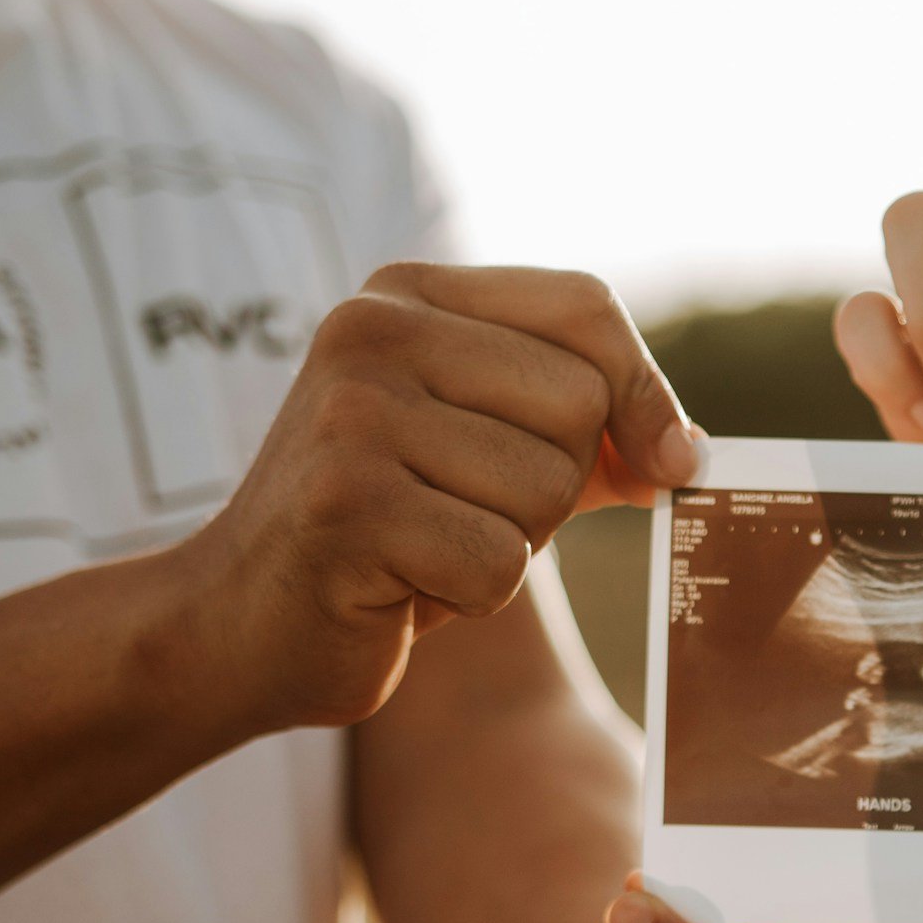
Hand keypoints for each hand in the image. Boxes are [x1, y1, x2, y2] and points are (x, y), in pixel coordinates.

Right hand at [176, 264, 697, 731]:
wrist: (236, 626)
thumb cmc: (382, 540)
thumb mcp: (484, 454)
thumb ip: (584, 431)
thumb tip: (686, 450)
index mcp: (405, 296)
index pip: (585, 307)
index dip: (646, 391)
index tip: (663, 464)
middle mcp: (371, 332)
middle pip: (581, 404)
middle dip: (555, 487)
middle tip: (462, 514)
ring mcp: (351, 415)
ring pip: (548, 488)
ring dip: (511, 547)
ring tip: (425, 548)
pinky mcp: (348, 505)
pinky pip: (500, 563)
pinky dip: (472, 599)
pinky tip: (402, 588)